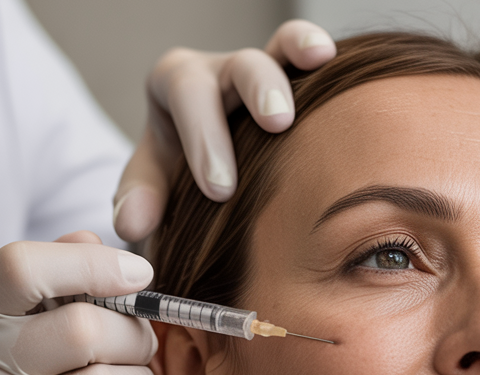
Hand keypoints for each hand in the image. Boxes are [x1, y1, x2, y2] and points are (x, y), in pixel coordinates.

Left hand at [112, 20, 336, 241]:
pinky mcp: (302, 82)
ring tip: (321, 58)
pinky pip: (316, 58)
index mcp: (178, 88)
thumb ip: (139, 199)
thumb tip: (132, 223)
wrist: (209, 175)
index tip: (220, 190)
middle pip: (238, 64)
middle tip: (277, 124)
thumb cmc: (180, 178)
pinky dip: (327, 58)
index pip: (188, 98)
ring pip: (280, 45)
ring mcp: (266, 72)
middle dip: (257, 90)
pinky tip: (347, 66)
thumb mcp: (152, 187)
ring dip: (299, 49)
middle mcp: (222, 72)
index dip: (204, 139)